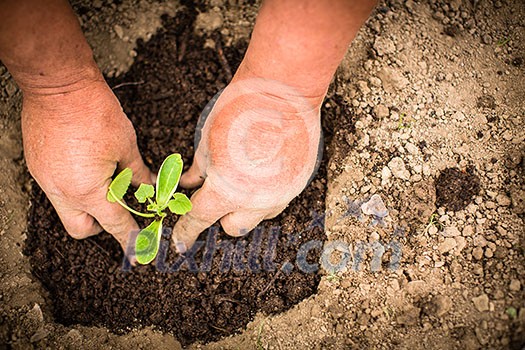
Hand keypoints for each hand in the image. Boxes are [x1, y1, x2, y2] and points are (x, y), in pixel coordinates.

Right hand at [21, 77, 153, 252]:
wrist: (59, 85)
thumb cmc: (94, 111)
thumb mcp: (126, 145)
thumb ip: (138, 172)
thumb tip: (150, 185)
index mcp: (87, 190)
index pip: (114, 224)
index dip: (129, 239)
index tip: (138, 250)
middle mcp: (62, 191)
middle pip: (81, 229)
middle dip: (101, 227)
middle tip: (118, 210)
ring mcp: (46, 179)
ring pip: (67, 209)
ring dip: (87, 205)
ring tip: (104, 182)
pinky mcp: (38, 166)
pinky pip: (57, 189)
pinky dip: (74, 188)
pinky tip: (87, 168)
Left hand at [172, 78, 321, 250]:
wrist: (282, 92)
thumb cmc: (241, 111)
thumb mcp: (208, 141)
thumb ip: (199, 169)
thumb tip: (190, 182)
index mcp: (226, 191)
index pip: (199, 220)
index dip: (186, 233)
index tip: (181, 241)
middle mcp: (256, 201)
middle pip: (233, 228)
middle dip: (221, 215)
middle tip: (217, 194)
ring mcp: (280, 194)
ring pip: (258, 217)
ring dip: (246, 207)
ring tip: (244, 179)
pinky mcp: (297, 183)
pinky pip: (278, 200)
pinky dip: (266, 193)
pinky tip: (264, 170)